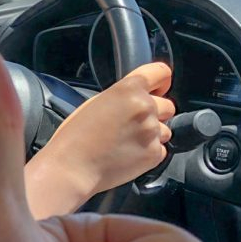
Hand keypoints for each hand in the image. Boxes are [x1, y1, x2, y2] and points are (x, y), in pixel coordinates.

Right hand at [39, 62, 174, 197]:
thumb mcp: (95, 103)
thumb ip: (121, 96)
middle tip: (132, 123)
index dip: (160, 82)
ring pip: (165, 129)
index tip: (157, 89)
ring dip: (151, 134)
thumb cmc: (75, 137)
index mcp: (129, 90)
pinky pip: (160, 149)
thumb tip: (136, 99)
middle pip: (167, 105)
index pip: (161, 73)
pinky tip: (127, 155)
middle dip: (155, 113)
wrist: (72, 168)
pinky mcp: (154, 154)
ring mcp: (152, 132)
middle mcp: (145, 107)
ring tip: (127, 142)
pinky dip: (147, 152)